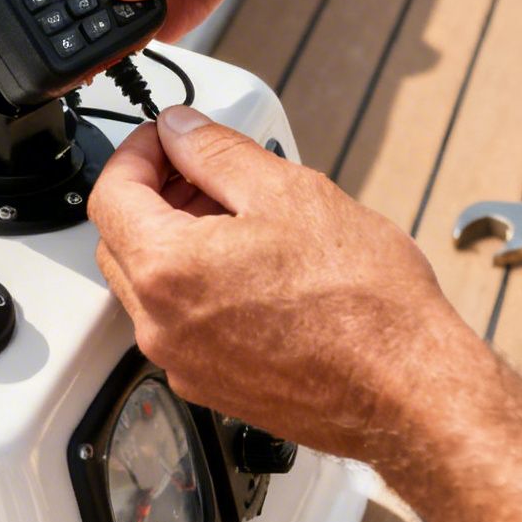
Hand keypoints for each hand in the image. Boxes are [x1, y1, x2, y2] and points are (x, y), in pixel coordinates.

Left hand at [89, 106, 470, 459]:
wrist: (410, 391)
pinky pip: (182, 323)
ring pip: (152, 284)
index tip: (166, 136)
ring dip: (177, 238)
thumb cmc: (364, 305)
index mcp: (167, 271)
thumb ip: (217, 152)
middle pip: (121, 241)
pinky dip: (199, 283)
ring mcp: (185, 363)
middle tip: (202, 167)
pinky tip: (253, 263)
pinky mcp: (214, 386)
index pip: (111, 194)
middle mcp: (162, 327)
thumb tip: (181, 130)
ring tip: (240, 212)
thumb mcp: (288, 192)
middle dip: (154, 193)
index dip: (137, 151)